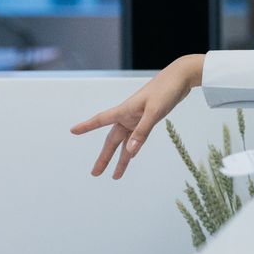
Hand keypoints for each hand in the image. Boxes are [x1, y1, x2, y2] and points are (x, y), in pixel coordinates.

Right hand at [70, 54, 204, 178]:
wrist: (181, 78)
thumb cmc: (166, 91)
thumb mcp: (155, 112)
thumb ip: (142, 131)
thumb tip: (130, 152)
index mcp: (125, 110)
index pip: (101, 120)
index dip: (87, 126)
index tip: (73, 131)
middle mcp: (128, 115)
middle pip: (112, 140)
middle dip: (104, 157)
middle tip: (95, 173)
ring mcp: (138, 118)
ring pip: (125, 142)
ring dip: (121, 158)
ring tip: (115, 176)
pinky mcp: (148, 119)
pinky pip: (137, 137)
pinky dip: (133, 148)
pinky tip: (130, 157)